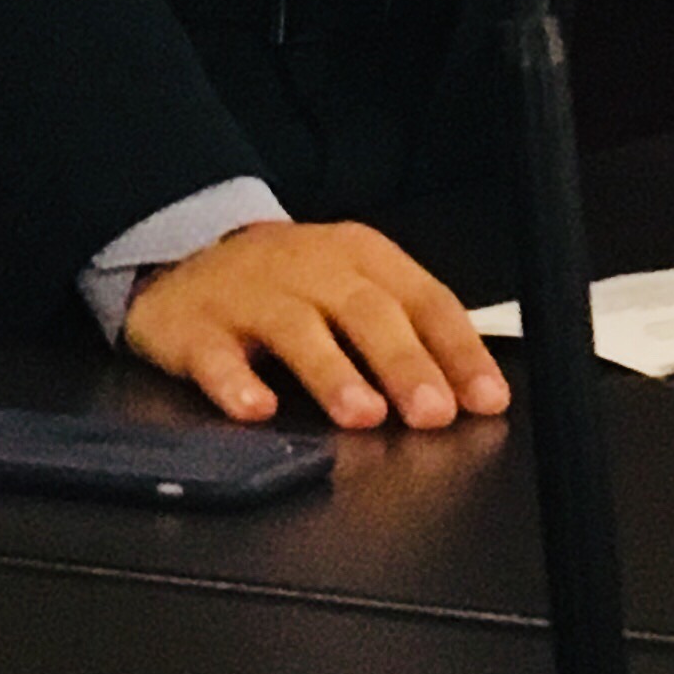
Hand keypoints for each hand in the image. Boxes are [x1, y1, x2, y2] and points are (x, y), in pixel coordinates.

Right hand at [118, 220, 511, 431]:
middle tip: (432, 412)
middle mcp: (310, 269)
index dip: (459, 350)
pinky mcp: (196, 327)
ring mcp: (251, 295)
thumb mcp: (352, 289)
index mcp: (361, 258)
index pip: (423, 300)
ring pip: (296, 329)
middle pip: (365, 311)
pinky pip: (214, 354)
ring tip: (362, 415)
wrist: (187, 259)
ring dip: (333, 373)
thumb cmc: (289, 286)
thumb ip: (405, 334)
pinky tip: (256, 409)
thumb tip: (468, 396)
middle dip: (404, 362)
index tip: (486, 398)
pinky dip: (235, 382)